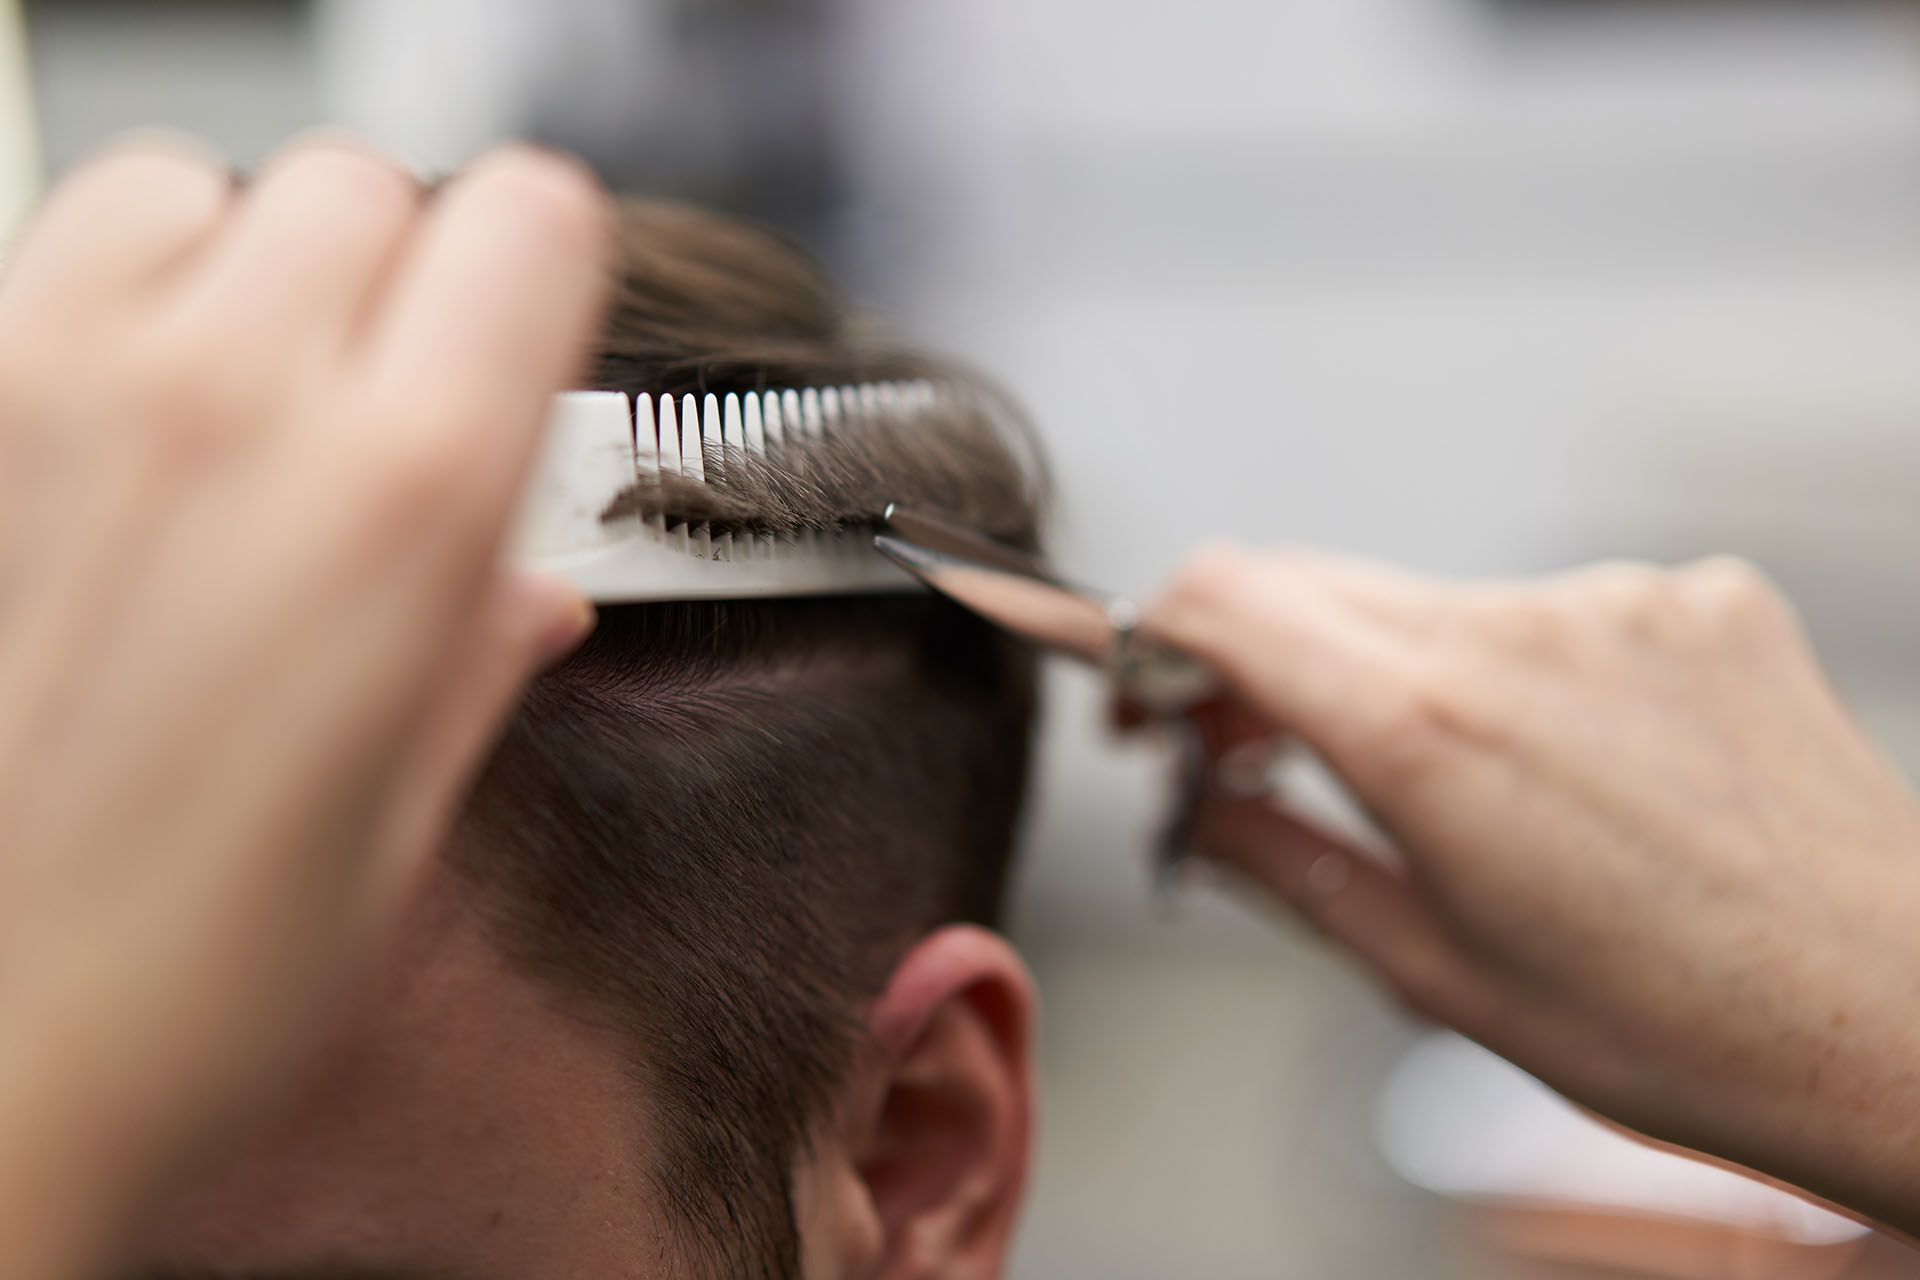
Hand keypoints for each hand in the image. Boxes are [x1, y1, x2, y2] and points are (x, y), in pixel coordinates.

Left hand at [0, 134, 607, 1277]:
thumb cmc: (172, 985)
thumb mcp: (402, 822)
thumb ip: (477, 655)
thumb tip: (527, 589)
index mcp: (405, 501)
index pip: (534, 222)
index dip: (545, 275)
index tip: (530, 334)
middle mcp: (235, 401)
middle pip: (371, 189)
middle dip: (403, 275)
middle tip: (389, 402)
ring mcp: (66, 386)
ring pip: (210, 189)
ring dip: (251, 265)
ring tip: (250, 396)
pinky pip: (67, 242)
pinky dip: (122, 287)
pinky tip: (132, 408)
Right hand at [1147, 546, 1919, 1233]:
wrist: (1897, 1015)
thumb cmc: (1681, 1028)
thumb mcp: (1434, 973)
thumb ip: (1284, 861)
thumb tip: (1196, 809)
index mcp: (1430, 730)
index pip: (1223, 596)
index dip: (1153, 635)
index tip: (1151, 695)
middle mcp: (1519, 630)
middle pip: (1312, 584)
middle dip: (1256, 661)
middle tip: (1252, 751)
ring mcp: (1619, 600)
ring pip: (1431, 600)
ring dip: (1394, 673)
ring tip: (1445, 794)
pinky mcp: (1698, 597)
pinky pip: (1554, 606)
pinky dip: (1522, 672)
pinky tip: (1571, 770)